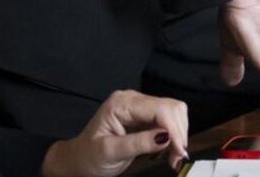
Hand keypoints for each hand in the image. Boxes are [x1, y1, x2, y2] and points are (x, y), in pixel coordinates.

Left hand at [40, 91, 188, 176]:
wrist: (81, 159)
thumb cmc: (89, 155)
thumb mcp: (111, 152)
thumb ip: (139, 143)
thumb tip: (165, 137)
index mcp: (121, 103)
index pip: (159, 108)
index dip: (173, 128)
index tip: (179, 150)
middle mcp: (133, 100)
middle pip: (171, 108)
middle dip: (178, 133)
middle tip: (176, 158)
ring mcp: (140, 108)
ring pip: (173, 113)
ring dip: (178, 135)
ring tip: (172, 157)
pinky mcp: (146, 118)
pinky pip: (168, 122)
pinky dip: (174, 137)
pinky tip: (169, 151)